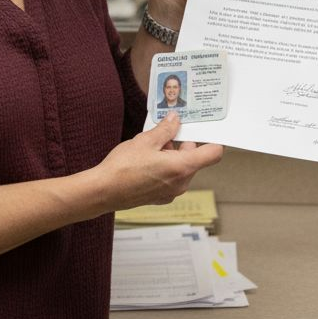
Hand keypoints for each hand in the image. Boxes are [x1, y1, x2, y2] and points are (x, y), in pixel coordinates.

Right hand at [93, 112, 223, 208]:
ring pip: (182, 168)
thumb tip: (174, 120)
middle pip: (194, 159)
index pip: (213, 154)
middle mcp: (181, 183)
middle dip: (181, 145)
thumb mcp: (145, 141)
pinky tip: (146, 162)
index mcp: (182, 167)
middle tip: (163, 135)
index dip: (213, 140)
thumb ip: (165, 130)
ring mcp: (172, 192)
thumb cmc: (123, 168)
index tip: (206, 131)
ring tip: (150, 149)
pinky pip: (171, 178)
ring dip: (171, 156)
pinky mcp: (161, 197)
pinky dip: (165, 168)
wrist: (104, 191)